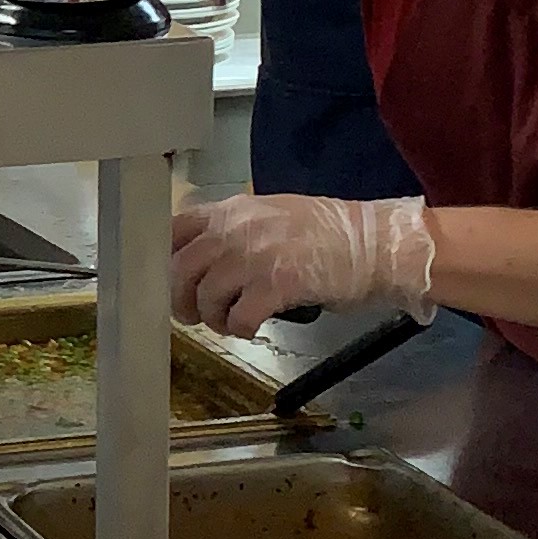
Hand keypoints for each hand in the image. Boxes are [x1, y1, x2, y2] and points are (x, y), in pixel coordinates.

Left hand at [170, 191, 434, 338]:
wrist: (373, 243)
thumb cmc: (326, 233)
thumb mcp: (272, 216)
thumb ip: (235, 230)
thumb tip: (202, 258)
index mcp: (233, 210)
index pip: (174, 228)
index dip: (164, 259)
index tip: (170, 281)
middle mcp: (237, 229)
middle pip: (180, 269)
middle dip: (180, 300)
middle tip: (194, 316)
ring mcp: (256, 256)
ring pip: (205, 296)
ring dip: (212, 318)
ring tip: (229, 322)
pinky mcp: (278, 284)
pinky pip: (238, 316)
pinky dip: (239, 329)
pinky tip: (252, 327)